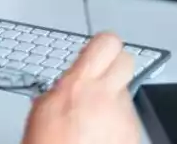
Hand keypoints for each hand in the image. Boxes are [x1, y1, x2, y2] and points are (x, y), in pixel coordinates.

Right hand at [21, 32, 140, 143]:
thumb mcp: (43, 109)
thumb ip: (63, 89)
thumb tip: (68, 84)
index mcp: (80, 84)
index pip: (107, 43)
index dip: (103, 45)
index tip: (95, 52)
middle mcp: (106, 96)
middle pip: (127, 59)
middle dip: (116, 64)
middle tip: (102, 75)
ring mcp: (123, 115)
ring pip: (127, 91)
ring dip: (114, 97)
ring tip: (96, 116)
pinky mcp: (133, 133)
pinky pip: (129, 116)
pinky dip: (118, 121)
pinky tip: (102, 133)